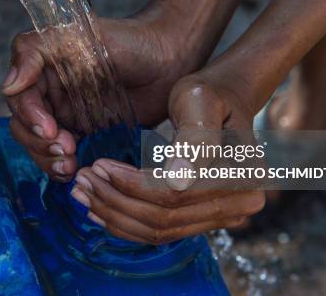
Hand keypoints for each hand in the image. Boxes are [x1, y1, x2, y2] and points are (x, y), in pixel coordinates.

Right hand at [2, 11, 187, 181]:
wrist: (171, 58)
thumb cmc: (129, 40)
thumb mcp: (78, 35)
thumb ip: (36, 53)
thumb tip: (7, 87)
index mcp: (43, 72)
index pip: (20, 101)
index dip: (29, 119)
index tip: (51, 129)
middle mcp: (52, 96)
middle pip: (25, 129)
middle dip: (39, 145)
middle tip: (66, 150)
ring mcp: (69, 117)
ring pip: (42, 148)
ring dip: (49, 161)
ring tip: (71, 165)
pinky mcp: (89, 136)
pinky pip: (67, 158)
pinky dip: (66, 168)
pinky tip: (78, 169)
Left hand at [71, 74, 264, 243]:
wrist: (223, 102)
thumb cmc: (208, 94)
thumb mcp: (199, 101)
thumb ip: (194, 138)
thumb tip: (178, 179)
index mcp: (244, 174)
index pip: (175, 193)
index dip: (131, 184)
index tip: (98, 165)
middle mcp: (242, 202)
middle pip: (165, 217)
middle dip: (115, 201)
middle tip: (81, 180)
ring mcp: (225, 216)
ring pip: (159, 230)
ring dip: (115, 215)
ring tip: (83, 194)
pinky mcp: (205, 219)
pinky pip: (162, 232)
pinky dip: (127, 224)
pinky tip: (99, 209)